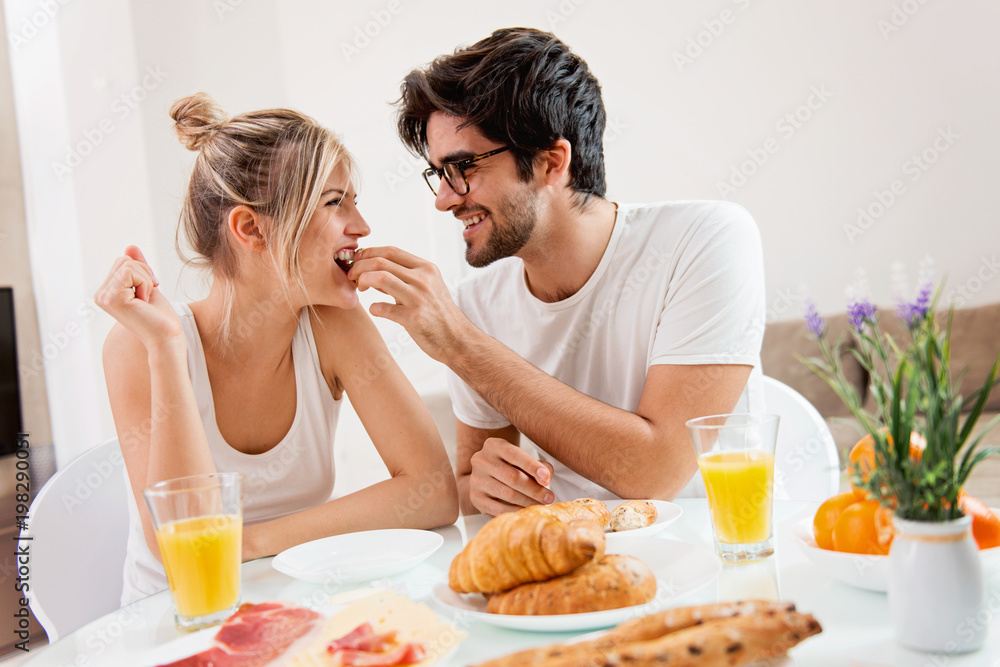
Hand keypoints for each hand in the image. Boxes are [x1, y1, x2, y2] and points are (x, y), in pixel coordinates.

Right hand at [94, 246, 183, 350]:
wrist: (166, 337)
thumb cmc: (160, 316)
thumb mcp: (148, 285)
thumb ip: (138, 267)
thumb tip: (130, 247)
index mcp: (107, 292)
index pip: (123, 261)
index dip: (143, 272)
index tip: (148, 292)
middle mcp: (101, 295)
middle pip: (124, 260)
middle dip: (144, 273)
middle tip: (148, 297)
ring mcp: (104, 297)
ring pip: (128, 264)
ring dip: (146, 280)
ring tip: (145, 301)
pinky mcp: (112, 298)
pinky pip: (130, 272)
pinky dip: (145, 283)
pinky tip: (144, 302)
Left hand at [348, 246, 466, 361]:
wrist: (457, 339)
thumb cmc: (438, 313)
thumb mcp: (427, 287)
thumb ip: (402, 277)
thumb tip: (373, 269)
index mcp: (426, 268)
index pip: (391, 251)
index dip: (369, 253)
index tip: (359, 262)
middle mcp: (424, 280)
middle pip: (381, 262)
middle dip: (360, 267)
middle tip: (352, 276)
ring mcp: (419, 298)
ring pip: (380, 278)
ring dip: (362, 281)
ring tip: (360, 289)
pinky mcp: (414, 318)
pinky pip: (382, 308)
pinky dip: (373, 308)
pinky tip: (375, 310)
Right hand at [468, 437, 555, 515]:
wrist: (484, 477)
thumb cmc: (509, 466)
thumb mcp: (522, 459)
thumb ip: (538, 465)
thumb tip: (546, 478)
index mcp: (493, 445)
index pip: (514, 455)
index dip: (532, 466)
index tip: (547, 478)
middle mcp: (481, 460)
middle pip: (512, 477)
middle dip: (534, 489)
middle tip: (549, 498)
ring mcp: (476, 480)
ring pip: (507, 494)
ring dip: (528, 502)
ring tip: (541, 505)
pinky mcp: (475, 497)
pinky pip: (498, 509)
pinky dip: (516, 511)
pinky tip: (526, 512)